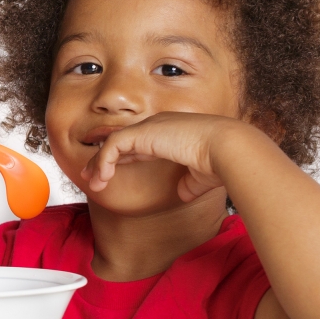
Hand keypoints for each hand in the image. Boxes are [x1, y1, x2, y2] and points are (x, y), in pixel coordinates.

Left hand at [80, 112, 235, 201]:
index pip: (141, 142)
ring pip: (113, 142)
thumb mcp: (200, 177)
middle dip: (104, 158)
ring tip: (92, 182)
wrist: (227, 148)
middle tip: (91, 177)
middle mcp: (160, 125)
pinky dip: (103, 162)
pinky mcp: (143, 133)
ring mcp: (150, 126)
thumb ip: (188, 183)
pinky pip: (112, 146)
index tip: (111, 174)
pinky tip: (102, 178)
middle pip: (123, 140)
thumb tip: (182, 192)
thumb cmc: (221, 162)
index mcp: (173, 132)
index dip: (124, 158)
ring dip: (99, 163)